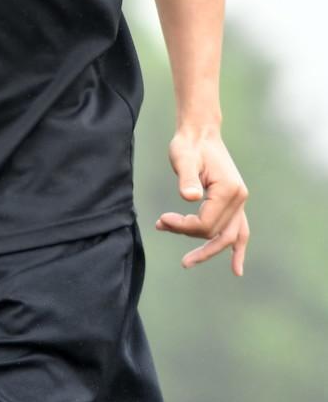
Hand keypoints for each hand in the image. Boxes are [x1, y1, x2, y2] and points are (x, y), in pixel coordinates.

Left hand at [156, 126, 248, 275]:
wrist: (200, 133)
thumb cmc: (189, 145)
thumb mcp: (183, 158)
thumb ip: (187, 177)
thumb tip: (189, 197)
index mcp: (229, 190)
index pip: (206, 223)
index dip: (183, 227)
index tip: (162, 220)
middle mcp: (239, 198)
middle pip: (216, 233)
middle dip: (190, 238)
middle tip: (164, 232)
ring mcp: (239, 201)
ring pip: (229, 236)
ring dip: (209, 250)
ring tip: (187, 262)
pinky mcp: (234, 202)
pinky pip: (239, 230)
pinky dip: (237, 249)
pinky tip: (236, 268)